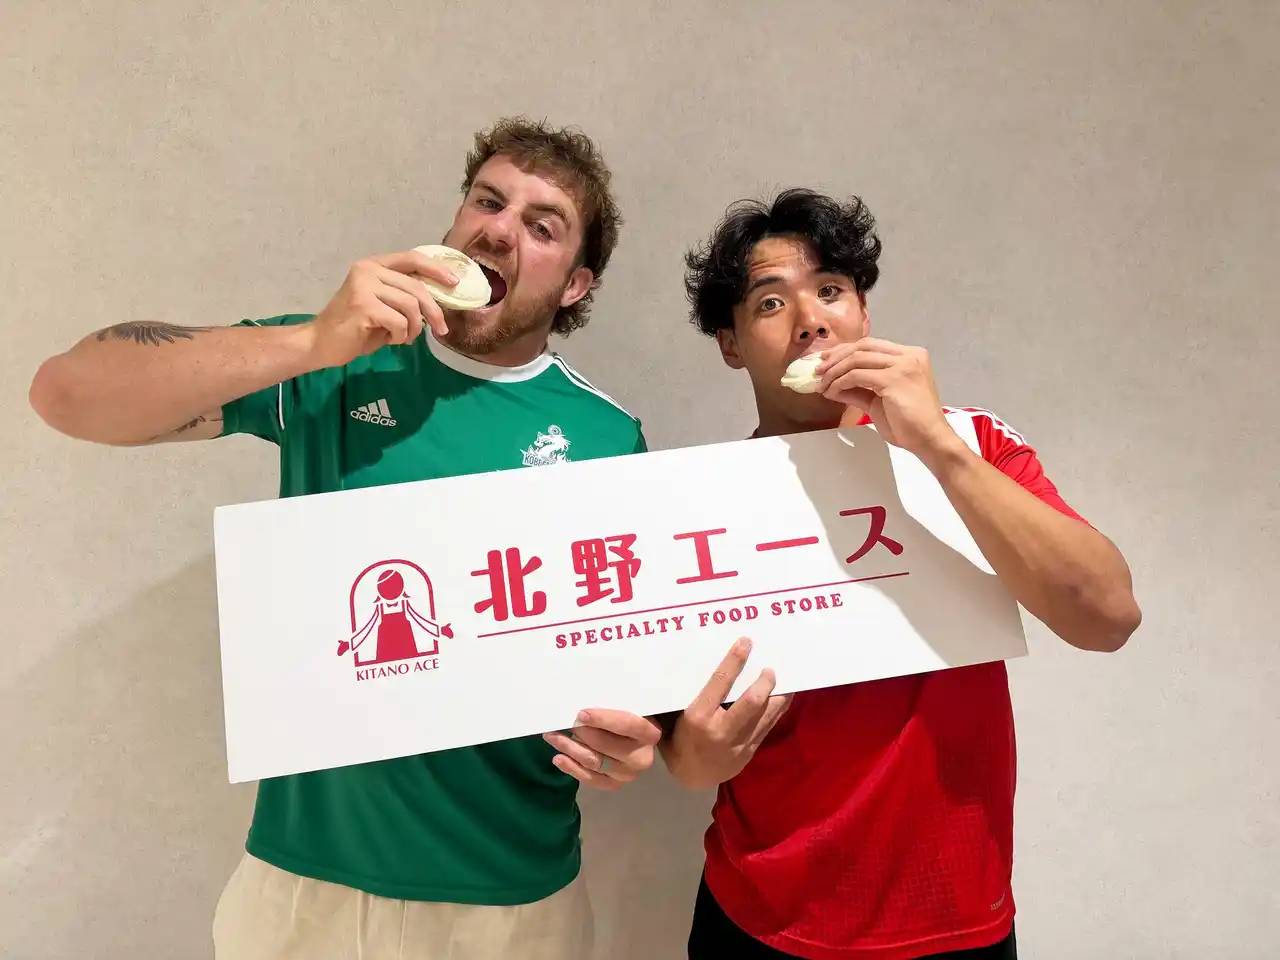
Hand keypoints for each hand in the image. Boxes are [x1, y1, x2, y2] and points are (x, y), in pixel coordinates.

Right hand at [307, 251, 458, 368]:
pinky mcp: (363, 305)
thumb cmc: (355, 328)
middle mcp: (368, 270)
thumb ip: (405, 297)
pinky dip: (401, 335)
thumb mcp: (384, 306)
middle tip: (441, 329)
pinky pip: (399, 321)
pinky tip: (390, 340)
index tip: (454, 282)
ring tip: (405, 338)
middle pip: (416, 286)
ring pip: (410, 305)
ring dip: (415, 328)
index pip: (412, 258)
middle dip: (434, 311)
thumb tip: (439, 300)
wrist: (321, 344)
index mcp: (374, 265)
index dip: (436, 269)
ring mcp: (364, 286)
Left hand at [542, 709, 660, 791]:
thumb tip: (584, 699)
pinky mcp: (613, 785)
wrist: (640, 742)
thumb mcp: (630, 707)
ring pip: (594, 762)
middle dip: (581, 733)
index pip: (627, 725)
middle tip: (561, 723)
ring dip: (570, 748)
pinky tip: (558, 758)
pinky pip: (590, 779)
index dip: (604, 719)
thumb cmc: (632, 718)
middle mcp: (641, 758)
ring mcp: (627, 774)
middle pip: (606, 745)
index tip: (581, 714)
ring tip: (552, 736)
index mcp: (649, 734)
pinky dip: (572, 768)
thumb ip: (614, 704)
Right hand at [664, 638, 791, 790]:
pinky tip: (783, 697)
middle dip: (764, 682)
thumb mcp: (673, 719)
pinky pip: (769, 726)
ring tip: (784, 680)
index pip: (720, 684)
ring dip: (778, 695)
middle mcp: (720, 730)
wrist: (691, 778)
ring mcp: (738, 744)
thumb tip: (690, 664)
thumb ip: (684, 697)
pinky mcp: (751, 751)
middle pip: (751, 702)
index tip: (746, 643)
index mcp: (698, 717)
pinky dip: (778, 709)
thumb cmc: (679, 740)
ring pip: (767, 715)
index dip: (734, 661)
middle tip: (769, 669)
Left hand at [816, 337, 960, 457]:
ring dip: (834, 371)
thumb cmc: (909, 425)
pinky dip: (840, 382)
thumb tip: (833, 386)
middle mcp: (909, 355)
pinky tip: (832, 392)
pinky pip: (857, 375)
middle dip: (836, 357)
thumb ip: (858, 390)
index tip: (826, 360)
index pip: (871, 345)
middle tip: (818, 370)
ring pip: (857, 359)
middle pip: (863, 346)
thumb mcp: (879, 402)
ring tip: (821, 383)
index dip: (845, 351)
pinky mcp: (894, 379)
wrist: (929, 440)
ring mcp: (903, 365)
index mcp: (910, 356)